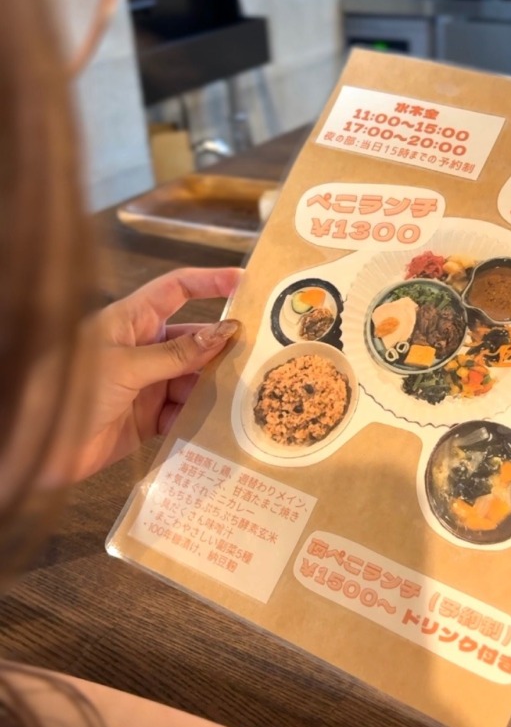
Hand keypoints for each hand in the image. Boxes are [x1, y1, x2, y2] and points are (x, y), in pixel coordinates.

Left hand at [74, 267, 241, 479]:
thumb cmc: (70, 388)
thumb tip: (225, 332)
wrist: (37, 445)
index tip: (244, 281)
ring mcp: (146, 383)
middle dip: (221, 348)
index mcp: (131, 321)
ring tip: (238, 396)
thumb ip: (177, 354)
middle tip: (256, 356)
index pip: (176, 289)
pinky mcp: (147, 418)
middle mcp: (142, 348)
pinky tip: (212, 425)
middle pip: (193, 339)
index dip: (209, 282)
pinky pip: (183, 413)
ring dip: (212, 388)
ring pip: (193, 379)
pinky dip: (196, 419)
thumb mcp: (126, 366)